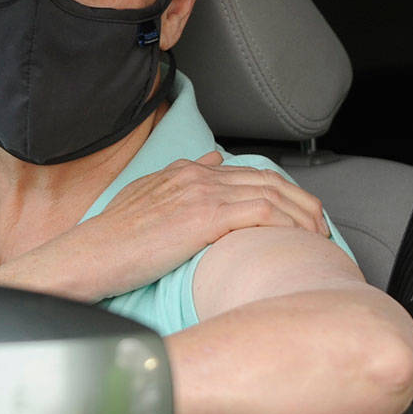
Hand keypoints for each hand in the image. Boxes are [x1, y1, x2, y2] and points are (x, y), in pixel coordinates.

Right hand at [83, 150, 327, 291]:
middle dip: (302, 202)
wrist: (91, 253)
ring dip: (302, 215)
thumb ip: (178, 179)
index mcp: (185, 172)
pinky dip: (288, 223)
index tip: (297, 213)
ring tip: (319, 237)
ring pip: (272, 193)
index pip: (248, 172)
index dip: (280, 191)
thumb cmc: (112, 239)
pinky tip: (300, 240)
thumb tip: (213, 160)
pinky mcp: (204, 216)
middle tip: (320, 226)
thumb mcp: (145, 199)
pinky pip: (262, 212)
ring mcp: (201, 192)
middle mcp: (197, 175)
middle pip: (268, 179)